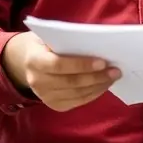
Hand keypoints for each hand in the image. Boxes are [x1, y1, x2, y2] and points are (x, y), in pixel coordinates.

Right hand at [1, 31, 119, 111]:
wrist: (27, 61)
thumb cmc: (45, 44)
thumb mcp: (50, 37)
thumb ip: (68, 41)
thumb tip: (98, 44)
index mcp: (34, 60)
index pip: (59, 65)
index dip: (81, 65)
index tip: (102, 62)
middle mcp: (36, 81)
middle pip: (70, 82)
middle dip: (96, 77)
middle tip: (115, 70)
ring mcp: (44, 96)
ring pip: (76, 94)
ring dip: (98, 86)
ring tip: (113, 77)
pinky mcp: (54, 105)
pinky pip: (77, 102)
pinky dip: (93, 94)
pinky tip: (103, 85)